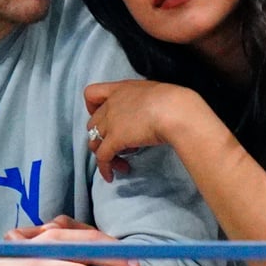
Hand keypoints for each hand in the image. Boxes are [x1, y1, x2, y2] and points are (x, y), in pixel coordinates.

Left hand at [84, 80, 199, 181]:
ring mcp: (111, 122)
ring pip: (94, 142)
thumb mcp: (153, 94)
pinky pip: (102, 157)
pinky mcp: (115, 139)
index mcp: (120, 90)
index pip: (92, 94)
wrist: (174, 110)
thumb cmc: (173, 101)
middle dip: (101, 137)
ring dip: (104, 155)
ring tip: (120, 164)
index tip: (104, 118)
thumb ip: (144, 102)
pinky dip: (104, 168)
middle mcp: (111, 105)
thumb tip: (149, 113)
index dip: (92, 108)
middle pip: (92, 124)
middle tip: (118, 147)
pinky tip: (110, 176)